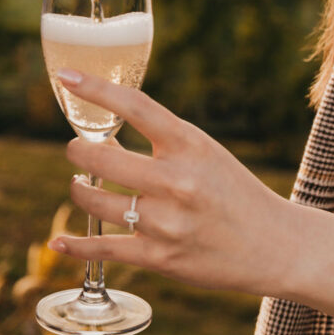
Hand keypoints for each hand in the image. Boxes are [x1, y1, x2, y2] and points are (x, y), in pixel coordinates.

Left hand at [46, 70, 301, 300]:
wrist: (274, 245)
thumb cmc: (231, 191)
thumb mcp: (204, 151)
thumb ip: (162, 139)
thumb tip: (105, 129)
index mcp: (189, 145)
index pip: (134, 106)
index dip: (95, 88)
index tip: (66, 77)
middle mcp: (176, 181)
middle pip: (101, 156)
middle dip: (77, 149)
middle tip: (75, 148)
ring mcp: (166, 222)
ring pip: (95, 200)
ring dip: (79, 190)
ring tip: (81, 185)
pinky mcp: (159, 258)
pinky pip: (104, 248)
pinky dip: (76, 245)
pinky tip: (59, 241)